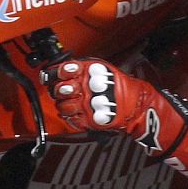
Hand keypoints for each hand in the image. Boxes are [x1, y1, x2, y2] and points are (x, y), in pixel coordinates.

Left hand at [44, 59, 187, 155]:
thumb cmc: (120, 86)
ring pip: (63, 106)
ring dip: (63, 105)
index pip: (62, 69)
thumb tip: (63, 68)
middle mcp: (88, 86)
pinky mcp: (91, 119)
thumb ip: (83, 68)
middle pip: (60, 89)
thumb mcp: (103, 68)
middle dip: (58, 91)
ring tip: (70, 104)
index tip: (50, 76)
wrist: (137, 104)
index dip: (54, 73)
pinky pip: (72, 120)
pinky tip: (76, 113)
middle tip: (63, 91)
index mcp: (90, 70)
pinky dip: (71, 117)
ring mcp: (89, 103)